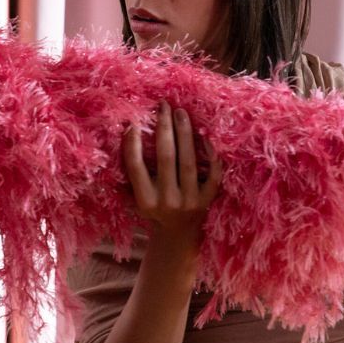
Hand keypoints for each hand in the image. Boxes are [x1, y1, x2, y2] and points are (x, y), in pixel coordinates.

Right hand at [123, 101, 223, 243]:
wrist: (178, 236)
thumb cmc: (154, 210)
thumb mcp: (138, 197)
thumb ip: (135, 173)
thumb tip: (130, 132)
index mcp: (146, 201)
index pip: (136, 167)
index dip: (132, 144)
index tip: (134, 123)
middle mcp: (168, 201)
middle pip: (165, 157)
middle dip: (164, 128)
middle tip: (164, 106)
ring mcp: (190, 201)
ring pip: (188, 160)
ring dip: (184, 133)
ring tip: (181, 112)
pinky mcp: (208, 200)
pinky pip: (213, 173)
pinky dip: (211, 154)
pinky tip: (205, 136)